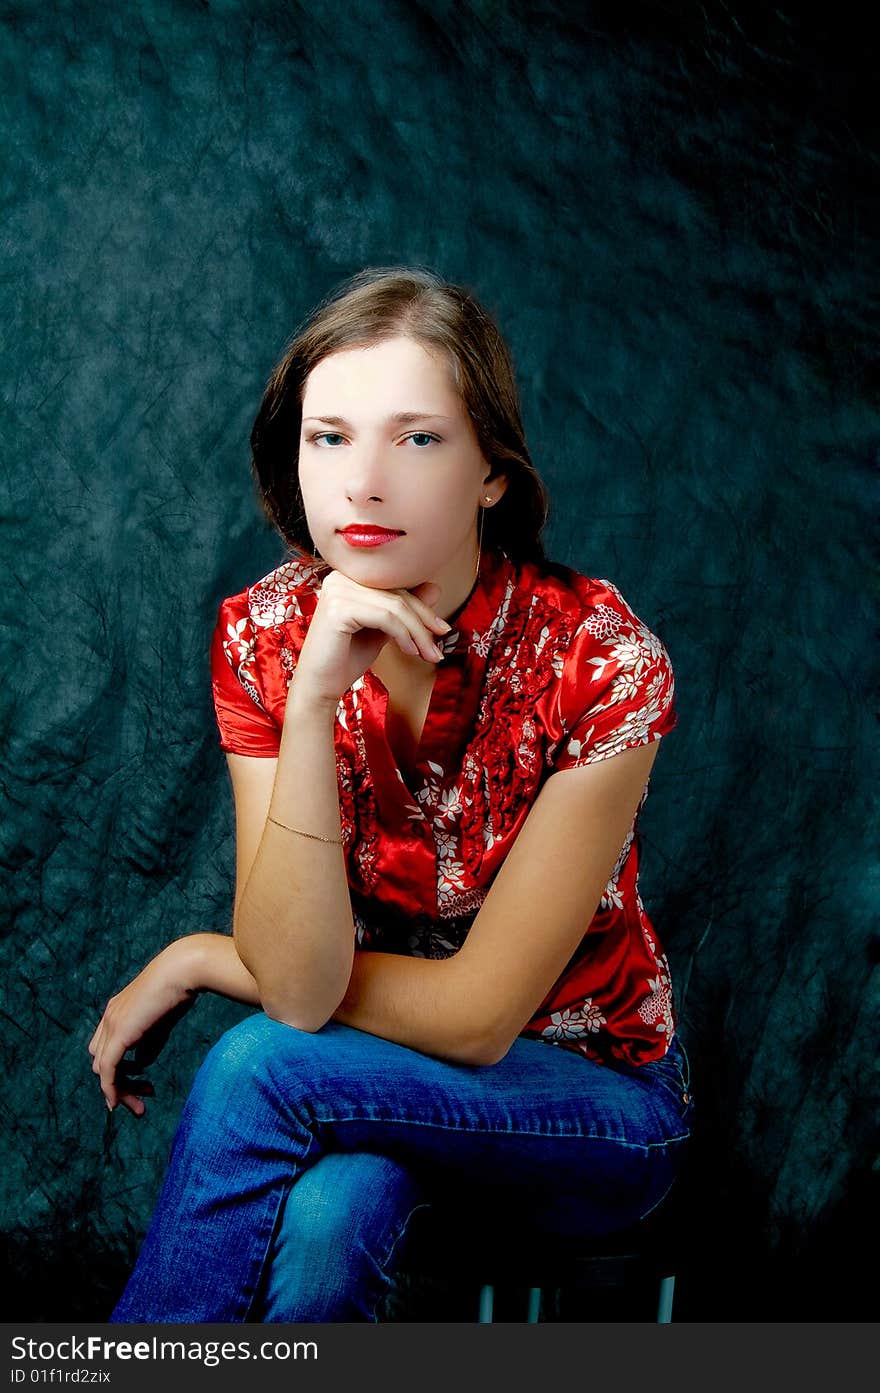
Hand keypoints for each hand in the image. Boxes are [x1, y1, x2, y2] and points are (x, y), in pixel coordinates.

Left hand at [88, 940, 200, 1116]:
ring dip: (119, 1091)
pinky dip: (110, 1088)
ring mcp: (112, 1025)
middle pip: (101, 1062)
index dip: (122, 1070)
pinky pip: (107, 1069)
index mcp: (117, 1012)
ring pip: (102, 1069)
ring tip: (141, 1106)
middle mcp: (109, 1018)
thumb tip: (141, 1063)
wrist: (182, 970)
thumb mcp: (161, 1022)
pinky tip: (118, 1102)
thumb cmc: (178, 990)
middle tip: (143, 1101)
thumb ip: (149, 1043)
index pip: (107, 1049)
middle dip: (120, 1085)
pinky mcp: (119, 1033)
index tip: (146, 1083)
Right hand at [292, 574, 451, 706]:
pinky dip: (404, 635)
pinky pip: (386, 617)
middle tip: (438, 648)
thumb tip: (436, 587)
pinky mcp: (339, 608)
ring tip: (427, 655)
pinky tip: (409, 652)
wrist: (319, 686)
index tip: (442, 630)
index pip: (396, 586)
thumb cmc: (347, 658)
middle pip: (397, 594)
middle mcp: (340, 577)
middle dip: (424, 623)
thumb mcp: (383, 630)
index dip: (423, 608)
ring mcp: (338, 590)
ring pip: (395, 607)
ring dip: (418, 633)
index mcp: (348, 577)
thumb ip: (403, 609)